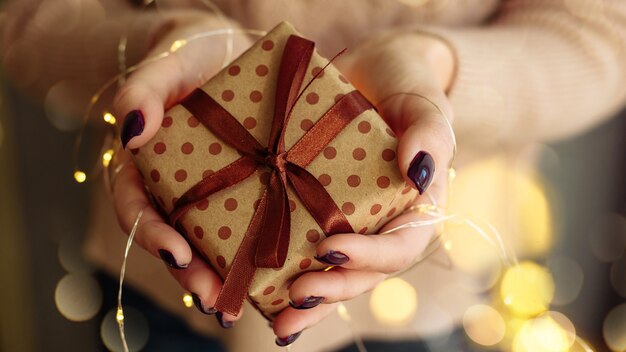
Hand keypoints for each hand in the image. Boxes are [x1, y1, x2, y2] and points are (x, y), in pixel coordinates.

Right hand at [112, 14, 251, 325]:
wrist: (226, 58)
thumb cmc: (190, 61)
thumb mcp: (166, 67)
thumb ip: (142, 91)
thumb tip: (131, 132)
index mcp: (144, 169)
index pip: (138, 209)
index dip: (153, 235)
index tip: (178, 254)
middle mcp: (173, 192)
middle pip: (175, 241)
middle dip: (194, 275)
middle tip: (219, 300)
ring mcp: (208, 197)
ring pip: (210, 246)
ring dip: (225, 277)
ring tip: (245, 304)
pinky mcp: (244, 195)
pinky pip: (247, 228)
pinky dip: (258, 253)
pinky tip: (278, 271)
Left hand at [270, 31, 456, 343]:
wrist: (372, 70)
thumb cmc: (406, 86)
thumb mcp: (423, 104)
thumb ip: (429, 133)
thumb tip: (418, 172)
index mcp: (415, 208)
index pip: (399, 245)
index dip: (368, 256)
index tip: (330, 248)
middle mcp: (384, 223)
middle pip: (363, 272)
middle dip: (331, 290)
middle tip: (296, 296)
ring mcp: (352, 221)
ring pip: (335, 273)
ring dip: (309, 301)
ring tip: (279, 322)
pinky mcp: (321, 211)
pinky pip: (308, 249)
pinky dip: (288, 275)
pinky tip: (264, 296)